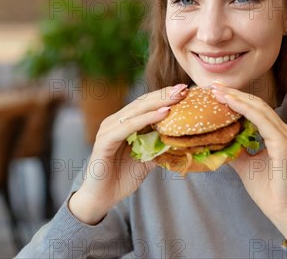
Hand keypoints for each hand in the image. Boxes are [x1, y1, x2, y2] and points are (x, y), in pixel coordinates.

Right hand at [69, 83, 187, 223]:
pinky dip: (146, 119)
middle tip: (182, 88)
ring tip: (176, 97)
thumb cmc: (122, 178)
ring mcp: (108, 130)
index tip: (184, 90)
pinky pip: (128, 126)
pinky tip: (163, 113)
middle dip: (164, 95)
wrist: (101, 198)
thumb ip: (159, 147)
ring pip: (136, 111)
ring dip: (158, 103)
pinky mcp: (104, 141)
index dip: (164, 97)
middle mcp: (114, 122)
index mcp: (123, 123)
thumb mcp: (147, 160)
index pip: (146, 104)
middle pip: (142, 103)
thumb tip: (180, 139)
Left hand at [212, 83, 286, 239]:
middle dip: (233, 93)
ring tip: (217, 92)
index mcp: (276, 134)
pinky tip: (230, 103)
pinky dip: (245, 110)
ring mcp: (285, 136)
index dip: (236, 98)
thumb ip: (235, 149)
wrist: (282, 211)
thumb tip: (216, 140)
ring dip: (236, 98)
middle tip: (212, 86)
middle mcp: (283, 131)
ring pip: (259, 109)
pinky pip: (262, 121)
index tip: (215, 91)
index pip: (254, 109)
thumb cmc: (267, 190)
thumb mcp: (244, 164)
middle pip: (256, 104)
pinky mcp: (284, 144)